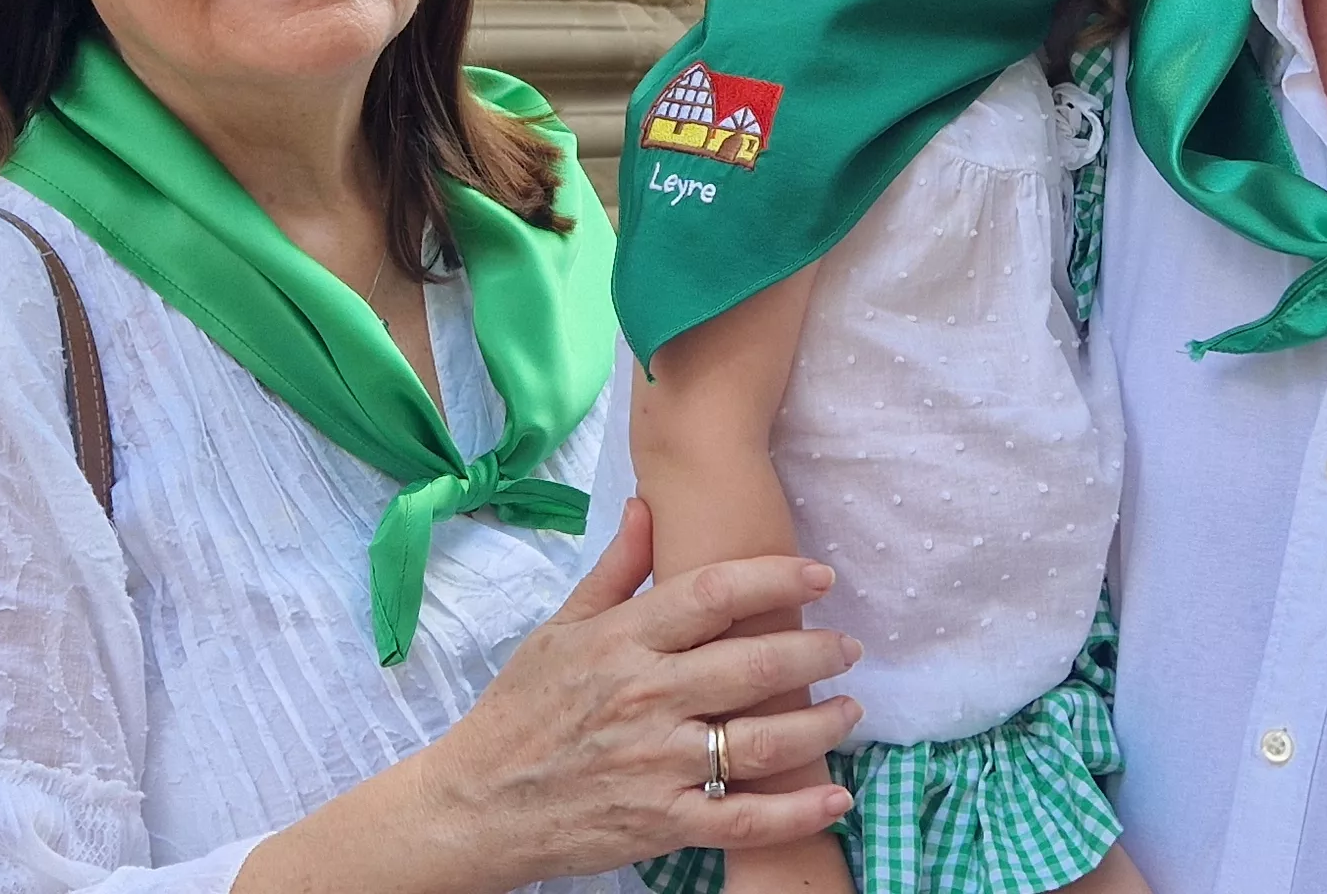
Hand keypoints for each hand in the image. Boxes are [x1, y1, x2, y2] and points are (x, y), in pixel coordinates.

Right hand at [391, 500, 862, 884]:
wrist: (477, 804)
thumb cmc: (519, 712)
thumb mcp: (559, 630)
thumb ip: (615, 571)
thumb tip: (647, 506)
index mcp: (621, 642)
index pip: (713, 594)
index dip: (777, 578)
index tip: (821, 575)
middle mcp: (644, 697)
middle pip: (753, 664)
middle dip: (816, 651)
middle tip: (849, 646)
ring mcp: (656, 763)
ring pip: (760, 740)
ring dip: (820, 724)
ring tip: (849, 710)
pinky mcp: (662, 821)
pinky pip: (744, 818)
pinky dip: (798, 810)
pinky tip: (837, 797)